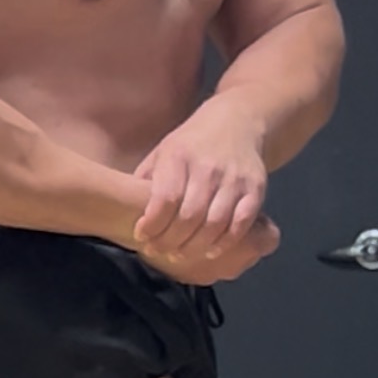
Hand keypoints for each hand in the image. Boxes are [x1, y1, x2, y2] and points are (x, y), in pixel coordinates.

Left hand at [128, 97, 276, 280]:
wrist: (237, 122)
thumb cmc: (191, 144)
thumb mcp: (163, 152)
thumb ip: (146, 179)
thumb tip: (122, 210)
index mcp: (179, 156)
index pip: (165, 198)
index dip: (153, 224)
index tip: (142, 237)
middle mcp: (208, 167)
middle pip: (190, 216)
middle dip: (171, 241)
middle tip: (159, 252)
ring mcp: (234, 178)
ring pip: (215, 223)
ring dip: (196, 246)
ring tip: (180, 255)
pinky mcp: (255, 188)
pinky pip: (242, 222)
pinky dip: (226, 242)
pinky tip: (211, 251)